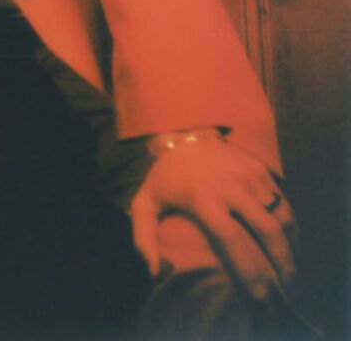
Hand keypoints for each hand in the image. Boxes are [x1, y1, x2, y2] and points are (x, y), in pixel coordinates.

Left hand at [130, 134, 296, 299]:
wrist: (182, 136)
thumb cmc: (165, 179)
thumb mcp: (145, 203)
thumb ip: (143, 238)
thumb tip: (154, 273)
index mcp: (200, 195)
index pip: (230, 237)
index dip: (247, 269)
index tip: (259, 297)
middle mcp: (228, 184)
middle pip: (267, 230)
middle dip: (283, 265)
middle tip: (286, 291)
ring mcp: (247, 174)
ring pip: (281, 219)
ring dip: (289, 249)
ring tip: (287, 272)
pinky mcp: (260, 169)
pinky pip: (283, 205)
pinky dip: (289, 229)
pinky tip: (285, 245)